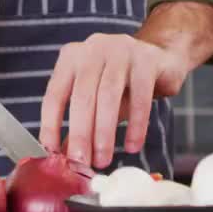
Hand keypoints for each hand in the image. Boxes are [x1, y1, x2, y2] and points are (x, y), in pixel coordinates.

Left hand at [39, 1, 212, 168]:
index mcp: (72, 57)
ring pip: (108, 96)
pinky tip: (132, 145)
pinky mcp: (147, 59)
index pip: (54, 94)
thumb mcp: (96, 98)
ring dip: (104, 132)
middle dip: (80, 134)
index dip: (51, 124)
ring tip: (103, 159)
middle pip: (82, 96)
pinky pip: (140, 97)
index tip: (52, 152)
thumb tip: (62, 156)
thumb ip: (79, 123)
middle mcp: (93, 49)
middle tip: (80, 162)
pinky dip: (135, 125)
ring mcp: (120, 50)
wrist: (161, 57)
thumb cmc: (122, 81)